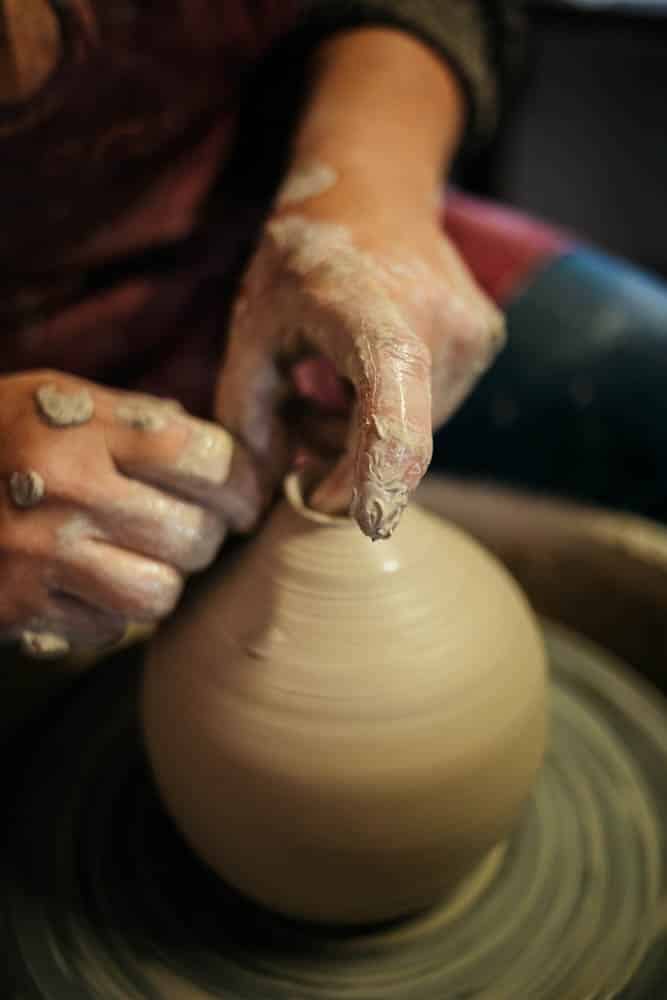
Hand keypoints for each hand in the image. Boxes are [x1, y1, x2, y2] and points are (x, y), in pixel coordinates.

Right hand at [0, 371, 261, 657]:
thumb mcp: (58, 399)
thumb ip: (140, 421)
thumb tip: (230, 459)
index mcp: (82, 426)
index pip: (208, 458)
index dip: (243, 483)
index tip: (243, 497)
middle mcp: (65, 489)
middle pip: (195, 535)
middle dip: (205, 536)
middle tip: (188, 528)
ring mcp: (38, 554)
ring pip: (160, 596)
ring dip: (161, 582)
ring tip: (138, 560)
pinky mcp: (16, 607)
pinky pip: (108, 632)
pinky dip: (108, 616)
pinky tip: (83, 584)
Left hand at [217, 171, 503, 539]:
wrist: (372, 190)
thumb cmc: (302, 258)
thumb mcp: (252, 328)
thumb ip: (248, 415)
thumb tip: (266, 493)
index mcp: (371, 312)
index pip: (390, 419)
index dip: (371, 483)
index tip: (336, 515)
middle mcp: (438, 324)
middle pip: (398, 442)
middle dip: (347, 463)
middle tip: (296, 436)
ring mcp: (471, 335)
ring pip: (417, 434)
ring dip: (365, 439)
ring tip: (322, 394)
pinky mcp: (484, 343)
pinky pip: (431, 410)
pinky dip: (390, 415)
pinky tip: (357, 379)